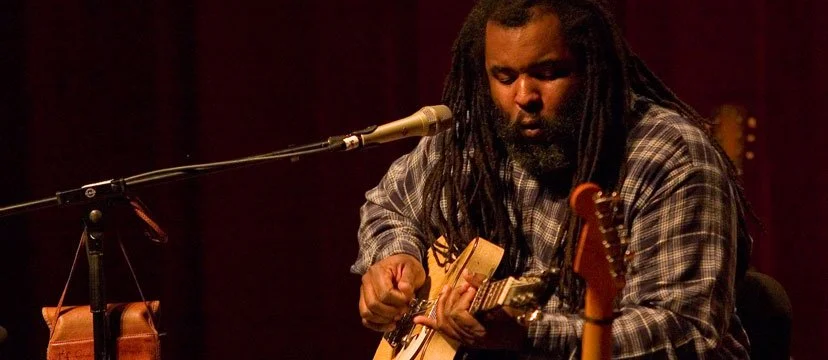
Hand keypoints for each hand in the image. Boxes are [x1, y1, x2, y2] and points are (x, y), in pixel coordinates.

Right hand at [359, 253, 425, 331]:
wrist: (399, 264)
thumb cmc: (406, 266)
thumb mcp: (412, 268)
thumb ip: (409, 279)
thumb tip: (404, 289)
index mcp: (377, 271)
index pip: (384, 293)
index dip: (398, 301)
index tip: (409, 300)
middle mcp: (366, 282)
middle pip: (373, 304)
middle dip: (391, 311)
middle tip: (404, 310)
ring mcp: (363, 293)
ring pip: (367, 313)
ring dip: (384, 320)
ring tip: (398, 317)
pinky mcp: (365, 302)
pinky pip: (365, 319)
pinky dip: (377, 326)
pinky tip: (391, 325)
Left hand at [413, 270, 527, 349]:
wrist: (522, 337)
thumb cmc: (516, 320)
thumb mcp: (502, 302)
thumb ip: (482, 288)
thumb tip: (465, 273)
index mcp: (480, 330)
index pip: (459, 314)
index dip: (462, 299)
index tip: (471, 289)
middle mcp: (469, 338)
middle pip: (449, 317)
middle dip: (452, 298)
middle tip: (462, 286)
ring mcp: (465, 340)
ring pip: (444, 323)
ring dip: (443, 304)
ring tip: (448, 290)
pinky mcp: (464, 339)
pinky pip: (443, 332)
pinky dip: (430, 323)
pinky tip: (418, 319)